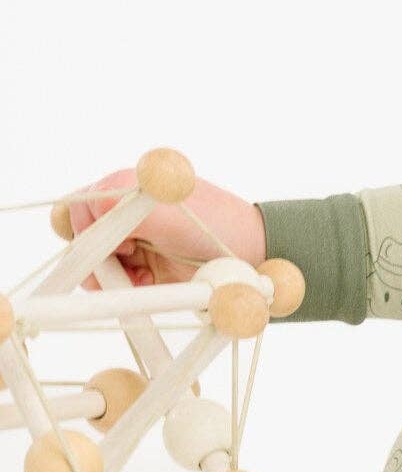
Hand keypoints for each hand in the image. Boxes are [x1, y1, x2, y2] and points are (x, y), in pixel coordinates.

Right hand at [64, 171, 265, 291]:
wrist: (252, 254)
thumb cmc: (215, 227)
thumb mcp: (163, 215)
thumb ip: (118, 209)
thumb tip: (82, 214)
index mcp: (128, 186)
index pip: (78, 208)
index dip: (87, 234)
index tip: (107, 252)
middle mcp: (126, 209)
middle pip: (83, 237)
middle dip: (97, 259)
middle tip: (118, 273)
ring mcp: (133, 236)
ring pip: (96, 262)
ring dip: (112, 275)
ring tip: (140, 278)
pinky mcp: (142, 261)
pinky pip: (115, 278)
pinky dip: (124, 285)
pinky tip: (146, 282)